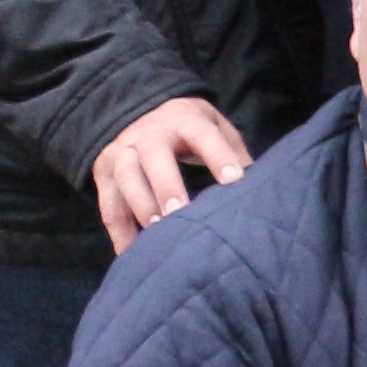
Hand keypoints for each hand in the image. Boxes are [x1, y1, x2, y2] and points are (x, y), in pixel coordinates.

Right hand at [90, 95, 250, 249]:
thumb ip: (235, 152)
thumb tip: (264, 185)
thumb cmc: (189, 129)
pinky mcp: (102, 173)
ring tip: (157, 231)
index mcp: (183, 119)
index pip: (202, 134)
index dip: (217, 155)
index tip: (235, 179)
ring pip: (126, 178)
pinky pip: (108, 205)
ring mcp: (120, 153)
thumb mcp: (214, 127)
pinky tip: (132, 254)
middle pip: (154, 157)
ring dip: (140, 205)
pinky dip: (119, 232)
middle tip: (180, 212)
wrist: (139, 113)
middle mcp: (148, 134)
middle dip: (166, 185)